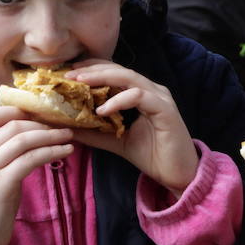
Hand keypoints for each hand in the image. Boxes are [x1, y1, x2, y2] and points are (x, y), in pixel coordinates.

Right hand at [0, 106, 73, 244]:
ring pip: (23, 141)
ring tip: (69, 136)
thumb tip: (32, 133)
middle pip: (12, 126)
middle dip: (41, 123)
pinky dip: (51, 152)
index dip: (16, 109)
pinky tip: (65, 152)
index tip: (39, 113)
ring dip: (50, 135)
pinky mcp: (1, 184)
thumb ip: (1, 153)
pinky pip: (30, 160)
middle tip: (63, 125)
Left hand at [67, 61, 198, 193]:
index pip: (114, 72)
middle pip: (118, 70)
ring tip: (80, 84)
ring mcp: (160, 98)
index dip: (92, 69)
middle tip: (68, 75)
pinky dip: (119, 100)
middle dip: (92, 69)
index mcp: (141, 94)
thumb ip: (94, 132)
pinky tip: (102, 110)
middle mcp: (151, 91)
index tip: (68, 74)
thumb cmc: (153, 156)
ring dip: (102, 78)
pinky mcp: (165, 110)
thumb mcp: (116, 142)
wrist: (178, 175)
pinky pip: (139, 96)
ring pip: (128, 77)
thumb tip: (65, 128)